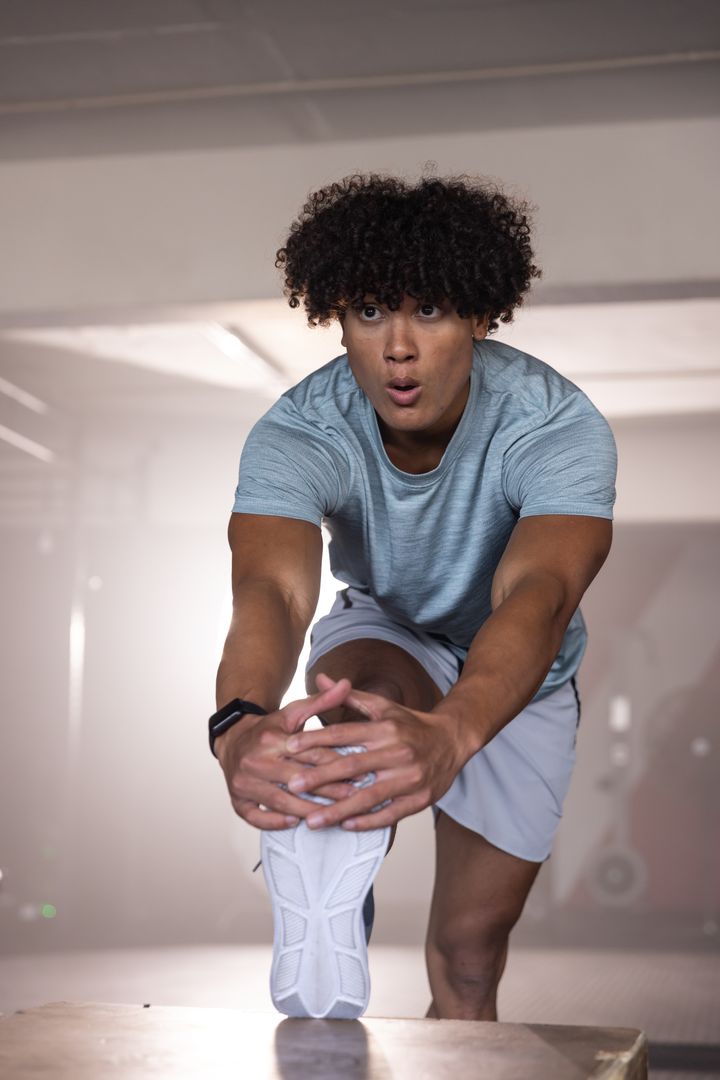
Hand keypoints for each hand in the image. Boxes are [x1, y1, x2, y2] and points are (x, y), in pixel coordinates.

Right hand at [216, 678, 362, 829]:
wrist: (233, 740)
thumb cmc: (270, 729)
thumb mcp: (293, 712)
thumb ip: (321, 701)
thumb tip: (346, 683)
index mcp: (271, 738)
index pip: (308, 753)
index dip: (336, 762)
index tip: (360, 771)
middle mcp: (255, 760)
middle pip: (296, 778)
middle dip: (327, 789)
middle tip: (354, 797)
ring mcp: (244, 782)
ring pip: (279, 800)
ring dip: (306, 809)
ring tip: (331, 815)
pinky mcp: (236, 800)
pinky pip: (255, 817)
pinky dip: (275, 822)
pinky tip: (295, 823)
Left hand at [283, 672, 468, 829]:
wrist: (453, 740)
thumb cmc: (411, 724)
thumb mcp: (383, 706)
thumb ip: (349, 696)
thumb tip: (320, 677)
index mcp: (386, 728)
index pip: (345, 733)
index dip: (316, 739)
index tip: (290, 746)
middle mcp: (398, 752)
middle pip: (352, 766)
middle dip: (319, 777)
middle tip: (291, 785)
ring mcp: (410, 778)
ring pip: (369, 796)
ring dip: (338, 811)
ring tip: (312, 821)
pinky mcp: (420, 799)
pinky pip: (390, 814)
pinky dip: (368, 821)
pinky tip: (346, 826)